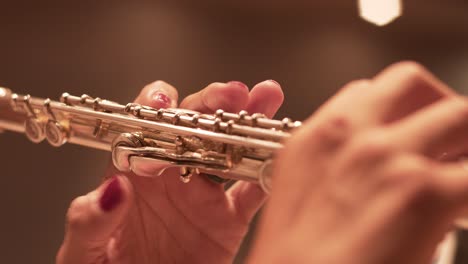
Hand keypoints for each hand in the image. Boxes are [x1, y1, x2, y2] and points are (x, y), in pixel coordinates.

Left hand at [56, 80, 283, 263]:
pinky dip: (269, 175)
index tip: (166, 103)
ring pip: (230, 151)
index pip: (145, 126)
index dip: (156, 107)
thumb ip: (91, 218)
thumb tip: (112, 188)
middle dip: (213, 104)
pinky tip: (279, 153)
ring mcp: (203, 196)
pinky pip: (253, 194)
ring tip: (265, 98)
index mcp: (134, 172)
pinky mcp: (227, 221)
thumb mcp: (85, 250)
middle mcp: (172, 176)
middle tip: (232, 93)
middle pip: (195, 127)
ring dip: (249, 124)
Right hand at [248, 62, 467, 263]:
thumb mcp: (299, 193)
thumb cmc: (297, 260)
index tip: (412, 128)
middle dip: (438, 107)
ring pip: (458, 110)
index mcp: (317, 138)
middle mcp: (351, 136)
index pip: (369, 90)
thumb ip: (334, 161)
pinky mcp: (426, 191)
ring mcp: (389, 157)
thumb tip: (371, 151)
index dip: (399, 108)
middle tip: (450, 140)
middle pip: (413, 84)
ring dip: (467, 137)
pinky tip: (462, 208)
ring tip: (461, 168)